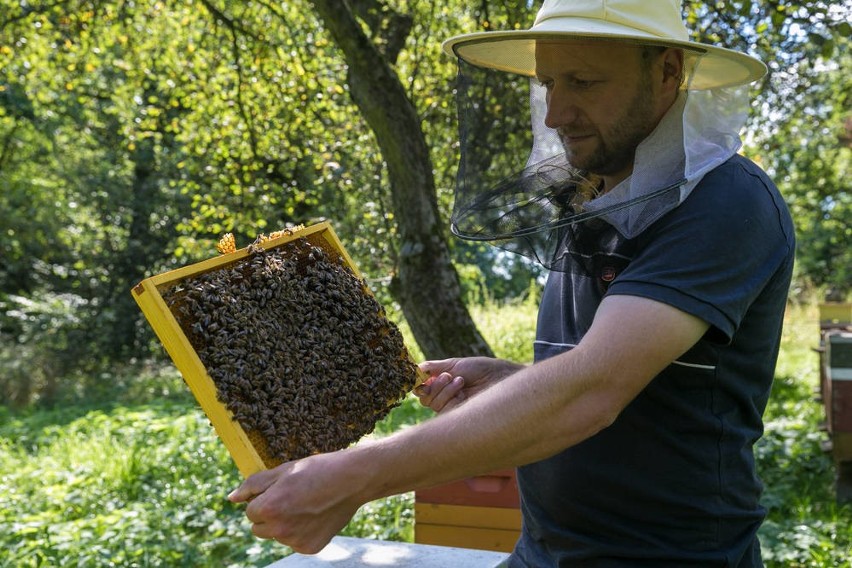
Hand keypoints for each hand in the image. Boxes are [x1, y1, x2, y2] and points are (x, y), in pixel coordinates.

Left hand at [228, 452, 362, 553]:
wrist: (352, 480)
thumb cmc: (316, 470)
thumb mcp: (283, 470)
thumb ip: (253, 485)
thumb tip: (231, 498)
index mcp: (268, 508)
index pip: (250, 511)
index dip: (265, 499)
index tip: (282, 490)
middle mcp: (279, 529)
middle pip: (259, 528)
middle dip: (270, 515)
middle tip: (292, 498)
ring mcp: (295, 541)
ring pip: (277, 536)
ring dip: (285, 524)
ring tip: (307, 505)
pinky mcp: (310, 547)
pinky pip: (295, 542)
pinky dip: (302, 532)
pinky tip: (316, 516)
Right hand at [415, 357, 523, 412]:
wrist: (499, 377)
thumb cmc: (480, 369)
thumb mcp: (454, 364)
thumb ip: (434, 367)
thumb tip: (415, 368)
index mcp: (441, 383)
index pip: (420, 388)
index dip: (417, 383)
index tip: (420, 377)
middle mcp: (444, 396)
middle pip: (424, 397)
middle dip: (433, 385)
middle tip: (448, 376)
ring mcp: (451, 406)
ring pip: (431, 403)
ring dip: (443, 389)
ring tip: (460, 380)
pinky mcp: (458, 415)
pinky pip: (442, 410)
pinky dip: (448, 397)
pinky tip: (461, 389)